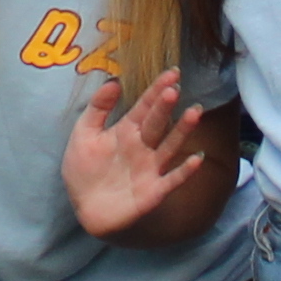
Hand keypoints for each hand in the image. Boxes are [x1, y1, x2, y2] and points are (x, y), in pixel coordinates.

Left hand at [61, 72, 210, 239]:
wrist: (85, 209)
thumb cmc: (84, 170)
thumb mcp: (84, 134)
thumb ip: (97, 108)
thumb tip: (113, 81)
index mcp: (126, 131)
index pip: (144, 106)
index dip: (156, 90)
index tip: (172, 72)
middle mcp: (142, 146)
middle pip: (157, 123)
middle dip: (164, 106)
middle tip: (174, 88)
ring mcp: (150, 168)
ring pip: (169, 146)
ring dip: (182, 131)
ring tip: (194, 113)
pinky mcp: (153, 191)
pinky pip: (172, 179)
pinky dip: (185, 170)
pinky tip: (196, 158)